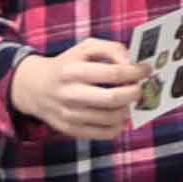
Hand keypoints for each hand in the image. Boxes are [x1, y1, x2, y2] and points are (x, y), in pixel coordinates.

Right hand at [12, 39, 145, 139]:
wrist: (35, 88)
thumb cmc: (68, 64)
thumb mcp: (85, 48)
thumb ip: (112, 49)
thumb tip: (133, 63)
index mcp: (73, 70)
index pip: (113, 73)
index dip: (136, 72)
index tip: (147, 70)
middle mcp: (70, 94)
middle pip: (114, 99)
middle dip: (135, 93)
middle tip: (140, 88)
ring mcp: (70, 115)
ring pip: (111, 118)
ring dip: (128, 109)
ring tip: (129, 101)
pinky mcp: (71, 130)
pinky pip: (104, 133)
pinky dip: (119, 125)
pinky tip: (119, 115)